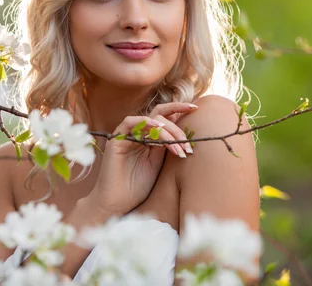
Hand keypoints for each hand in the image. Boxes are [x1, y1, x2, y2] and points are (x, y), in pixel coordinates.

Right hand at [84, 102, 196, 216]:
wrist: (118, 203)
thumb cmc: (137, 186)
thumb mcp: (158, 162)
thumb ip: (167, 144)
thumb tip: (183, 130)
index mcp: (149, 136)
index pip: (164, 117)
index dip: (179, 109)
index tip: (195, 108)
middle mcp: (138, 132)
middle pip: (160, 115)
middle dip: (177, 124)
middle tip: (188, 141)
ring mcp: (127, 134)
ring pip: (150, 119)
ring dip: (167, 130)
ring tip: (178, 146)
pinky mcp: (116, 139)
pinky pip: (131, 122)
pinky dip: (146, 122)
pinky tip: (159, 129)